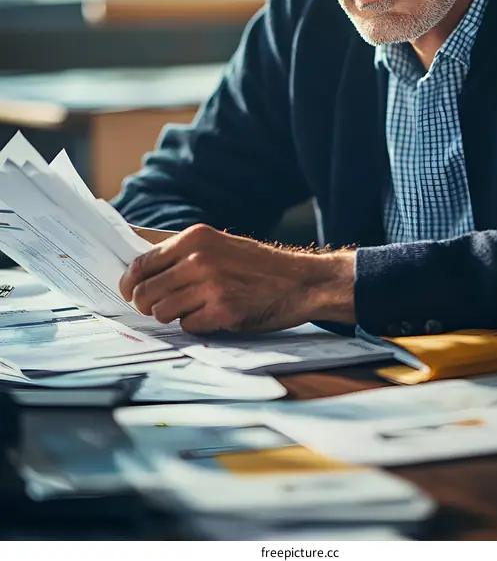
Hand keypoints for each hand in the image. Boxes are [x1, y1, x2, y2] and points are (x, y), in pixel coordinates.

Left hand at [119, 224, 356, 332]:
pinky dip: (194, 325)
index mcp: (195, 238)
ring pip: (161, 311)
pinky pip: (186, 326)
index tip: (128, 291)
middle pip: (144, 291)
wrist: (299, 281)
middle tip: (156, 308)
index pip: (141, 263)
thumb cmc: (257, 266)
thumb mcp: (219, 245)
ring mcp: (210, 285)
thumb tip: (138, 269)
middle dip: (145, 305)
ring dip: (171, 316)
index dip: (128, 282)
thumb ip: (182, 254)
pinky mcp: (223, 311)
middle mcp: (199, 259)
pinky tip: (212, 316)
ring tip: (191, 309)